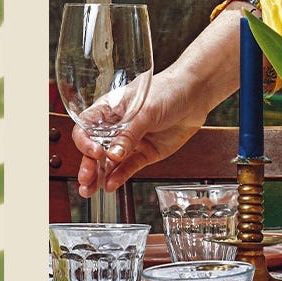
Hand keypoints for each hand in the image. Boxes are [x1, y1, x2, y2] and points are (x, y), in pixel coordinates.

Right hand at [73, 8, 243, 195]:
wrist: (196, 94)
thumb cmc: (168, 90)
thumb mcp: (146, 110)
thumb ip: (129, 134)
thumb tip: (112, 155)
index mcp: (109, 110)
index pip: (87, 127)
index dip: (85, 141)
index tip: (94, 152)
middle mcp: (116, 128)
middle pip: (95, 149)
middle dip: (88, 164)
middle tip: (85, 179)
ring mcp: (130, 142)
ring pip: (109, 163)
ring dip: (99, 176)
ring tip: (90, 189)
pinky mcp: (145, 153)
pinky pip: (128, 167)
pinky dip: (119, 176)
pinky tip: (111, 185)